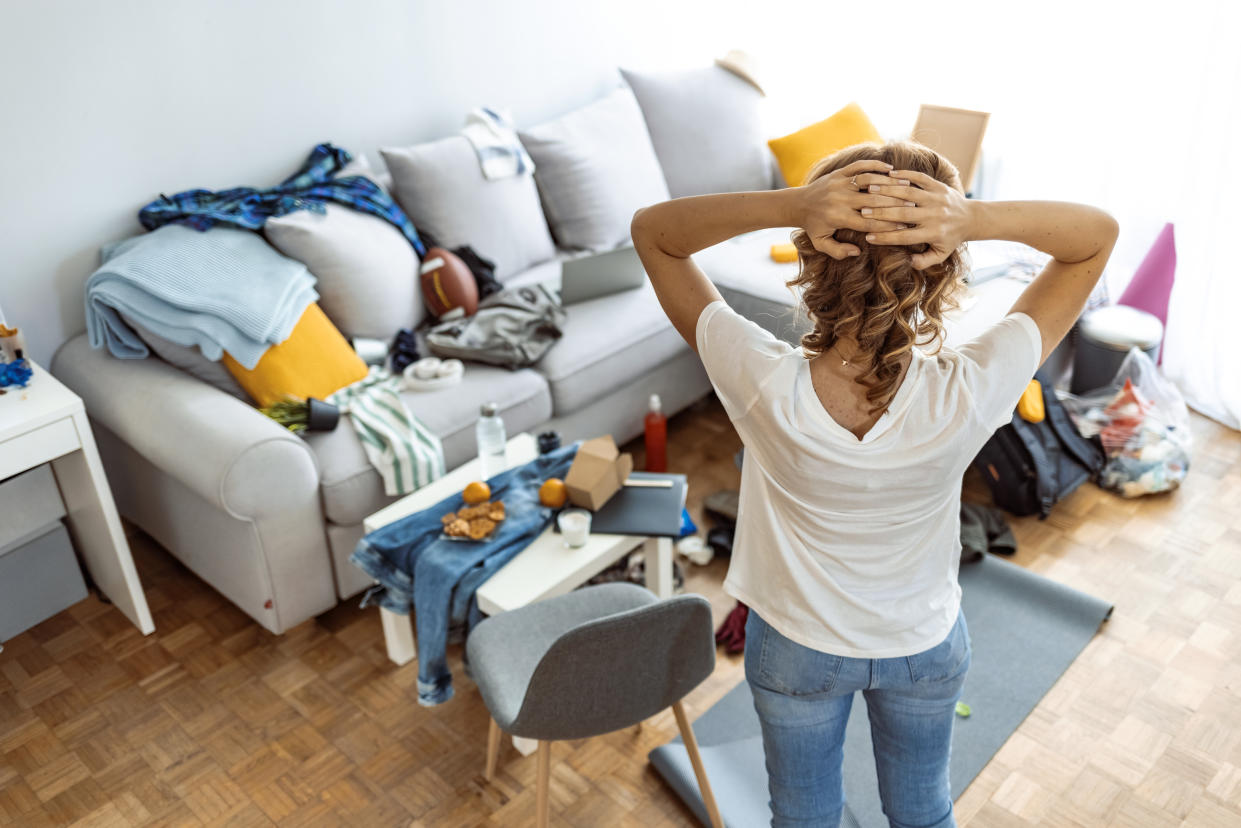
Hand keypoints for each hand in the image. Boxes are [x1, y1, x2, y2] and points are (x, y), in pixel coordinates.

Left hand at [795, 160, 918, 258]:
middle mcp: (840, 200)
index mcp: (838, 218)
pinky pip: (860, 166)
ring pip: (869, 180)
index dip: (888, 226)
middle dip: (894, 204)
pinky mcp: (839, 172)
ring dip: (889, 182)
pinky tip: (890, 169)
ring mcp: (840, 184)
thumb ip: (838, 251)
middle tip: (914, 205)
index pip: (869, 223)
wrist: (798, 204)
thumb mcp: (821, 243)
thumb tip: (857, 251)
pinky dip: (876, 165)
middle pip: (874, 201)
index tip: (905, 227)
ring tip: (907, 185)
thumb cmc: (814, 226)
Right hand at [861, 170, 974, 268]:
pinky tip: (889, 173)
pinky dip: (905, 175)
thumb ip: (924, 261)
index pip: (904, 237)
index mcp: (933, 233)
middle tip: (862, 211)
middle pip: (903, 213)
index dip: (885, 237)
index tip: (868, 237)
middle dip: (881, 212)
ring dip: (888, 190)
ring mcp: (937, 198)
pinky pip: (920, 178)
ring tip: (870, 189)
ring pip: (909, 193)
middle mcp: (935, 215)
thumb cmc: (950, 238)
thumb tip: (907, 263)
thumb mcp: (940, 254)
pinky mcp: (939, 186)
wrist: (971, 218)